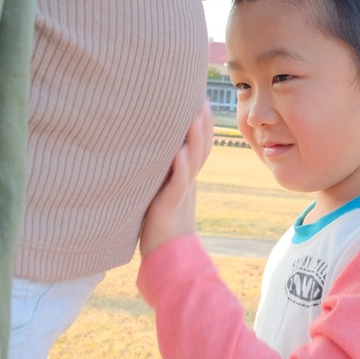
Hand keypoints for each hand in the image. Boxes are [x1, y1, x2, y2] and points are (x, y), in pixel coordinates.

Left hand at [139, 101, 214, 256]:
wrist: (168, 260)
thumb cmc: (160, 227)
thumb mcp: (164, 195)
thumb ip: (164, 176)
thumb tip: (156, 157)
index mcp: (186, 178)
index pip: (199, 147)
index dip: (203, 125)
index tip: (201, 100)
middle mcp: (187, 183)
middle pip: (201, 148)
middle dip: (203, 123)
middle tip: (203, 98)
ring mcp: (181, 193)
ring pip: (193, 161)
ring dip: (196, 137)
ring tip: (197, 114)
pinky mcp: (171, 206)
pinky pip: (178, 184)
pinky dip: (181, 167)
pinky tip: (180, 152)